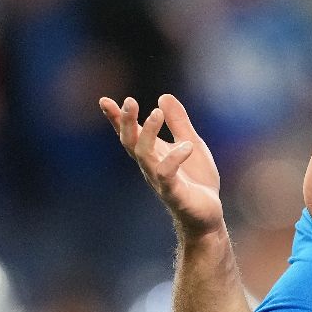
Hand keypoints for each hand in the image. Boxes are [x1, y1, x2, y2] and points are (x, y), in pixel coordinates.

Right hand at [100, 93, 223, 237]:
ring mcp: (160, 180)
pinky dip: (174, 159)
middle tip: (129, 101)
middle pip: (130, 142)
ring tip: (156, 113)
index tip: (104, 100)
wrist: (207, 215)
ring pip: (144, 155)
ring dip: (147, 133)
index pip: (130, 133)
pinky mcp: (174, 193)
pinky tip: (187, 146)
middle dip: (127, 122)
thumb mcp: (191, 142)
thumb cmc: (196, 180)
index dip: (116, 119)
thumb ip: (178, 122)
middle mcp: (150, 166)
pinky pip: (167, 175)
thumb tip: (163, 96)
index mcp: (153, 153)